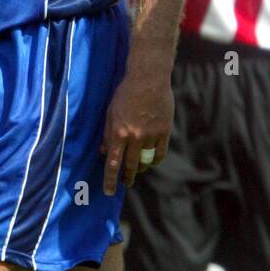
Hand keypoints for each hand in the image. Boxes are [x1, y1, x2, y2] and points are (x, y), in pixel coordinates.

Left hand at [101, 66, 172, 194]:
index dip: (110, 180)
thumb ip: (108, 135)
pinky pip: (160, 153)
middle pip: (130, 166)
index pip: (113, 163)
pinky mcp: (164, 131)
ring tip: (137, 171)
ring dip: (140, 169)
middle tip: (125, 184)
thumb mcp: (110, 113)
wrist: (148, 79)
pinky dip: (154, 160)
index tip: (108, 191)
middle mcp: (135, 137)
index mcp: (119, 133)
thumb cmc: (125, 94)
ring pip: (146, 161)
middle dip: (127, 178)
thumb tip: (105, 154)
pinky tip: (150, 161)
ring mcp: (151, 135)